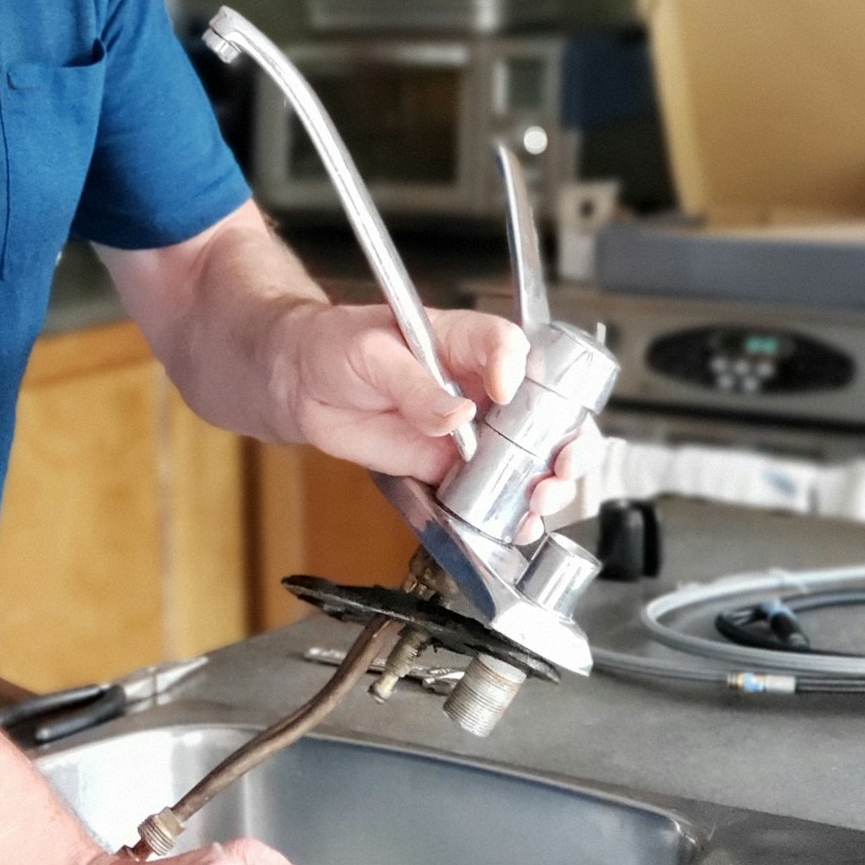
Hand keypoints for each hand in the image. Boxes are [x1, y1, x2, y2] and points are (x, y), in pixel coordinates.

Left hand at [277, 304, 600, 533]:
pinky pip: (488, 490)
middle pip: (543, 408)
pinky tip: (518, 523)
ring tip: (542, 498)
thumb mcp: (371, 353)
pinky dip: (509, 511)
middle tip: (558, 459)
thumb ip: (414, 386)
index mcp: (465, 341)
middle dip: (562, 438)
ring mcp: (470, 430)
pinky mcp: (448, 467)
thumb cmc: (336, 345)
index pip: (506, 344)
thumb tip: (455, 415)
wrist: (302, 384)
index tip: (504, 389)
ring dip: (545, 480)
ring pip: (527, 456)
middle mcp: (479, 385)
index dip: (515, 367)